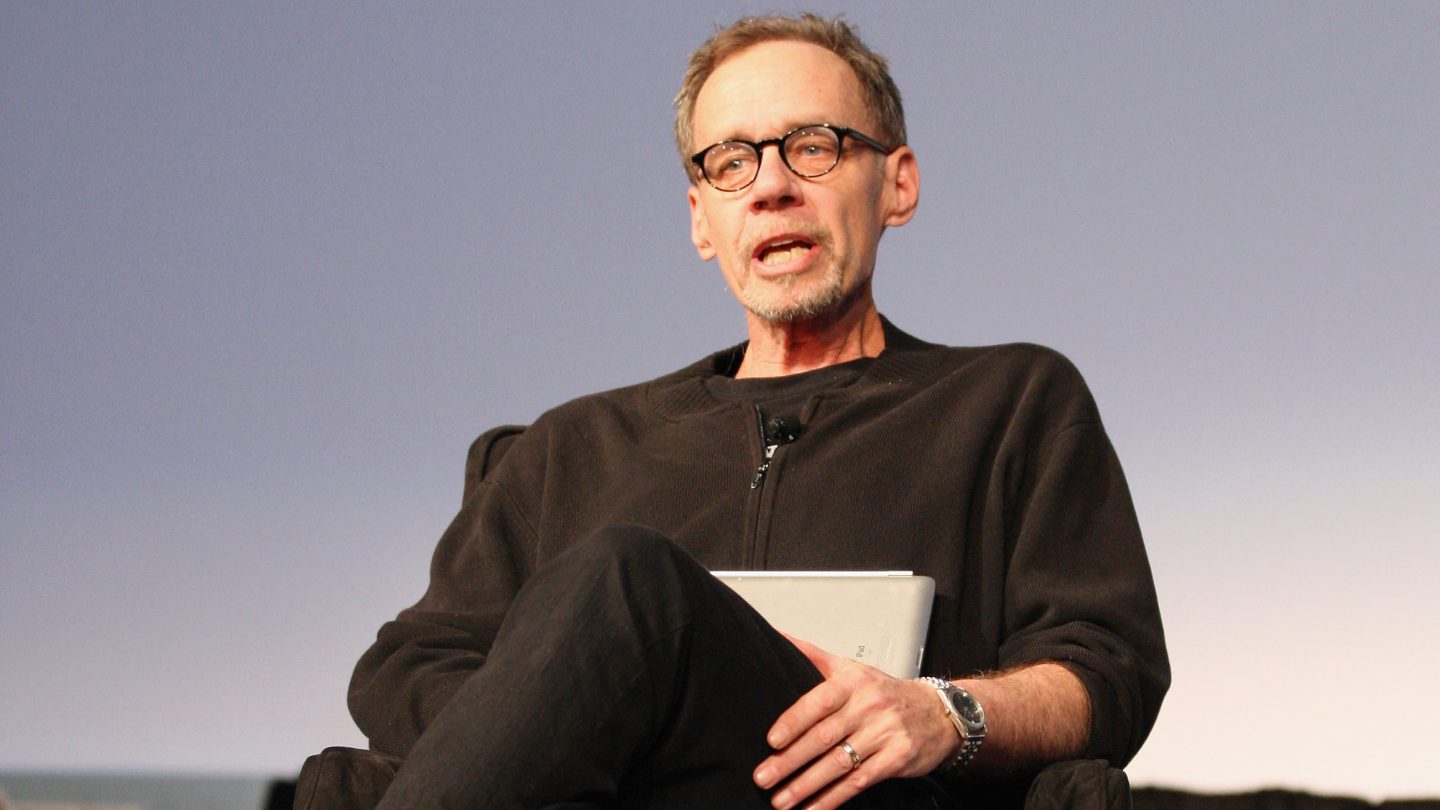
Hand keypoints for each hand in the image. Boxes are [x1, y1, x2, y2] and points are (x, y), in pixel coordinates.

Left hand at [752, 635, 958, 809]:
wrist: (939, 712)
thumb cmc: (887, 693)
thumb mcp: (852, 669)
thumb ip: (814, 657)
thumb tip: (778, 637)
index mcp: (854, 682)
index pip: (819, 701)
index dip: (793, 721)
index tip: (771, 740)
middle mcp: (869, 706)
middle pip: (824, 737)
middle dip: (790, 760)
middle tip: (763, 777)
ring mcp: (884, 734)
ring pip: (838, 763)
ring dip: (806, 785)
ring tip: (781, 799)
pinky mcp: (896, 759)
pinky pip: (858, 782)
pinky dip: (833, 798)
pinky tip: (812, 808)